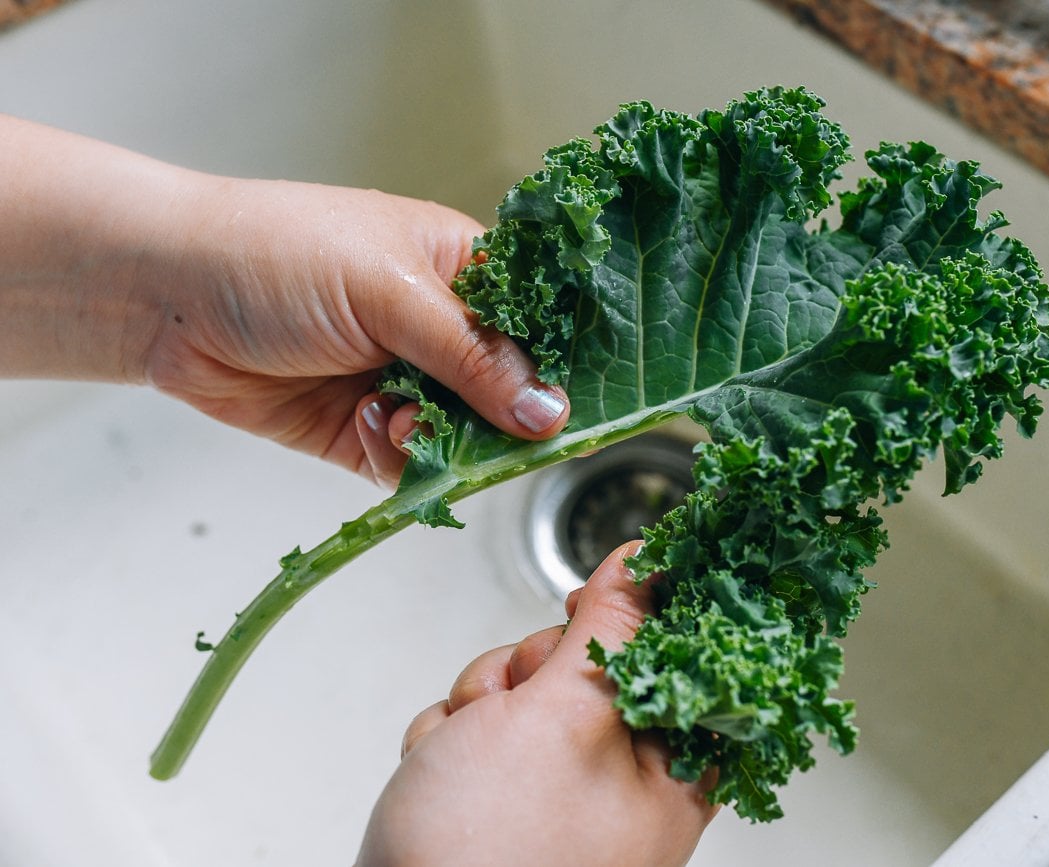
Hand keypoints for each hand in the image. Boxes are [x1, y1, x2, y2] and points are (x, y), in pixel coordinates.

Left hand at [142, 176, 568, 485]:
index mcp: (461, 269)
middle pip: (510, 392)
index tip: (574, 408)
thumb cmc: (275, 253)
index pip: (540, 323)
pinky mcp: (363, 428)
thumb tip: (550, 410)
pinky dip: (397, 456)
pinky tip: (364, 423)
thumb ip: (474, 355)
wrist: (167, 296)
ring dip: (440, 438)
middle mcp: (440, 328)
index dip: (561, 366)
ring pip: (464, 436)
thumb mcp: (389, 291)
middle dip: (498, 416)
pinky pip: (411, 463)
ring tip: (394, 413)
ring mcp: (404, 380)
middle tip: (483, 426)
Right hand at [355, 542, 718, 866]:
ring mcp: (559, 789)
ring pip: (528, 686)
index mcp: (671, 773)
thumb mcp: (563, 719)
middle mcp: (622, 783)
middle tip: (519, 701)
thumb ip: (610, 631)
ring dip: (485, 702)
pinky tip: (443, 774)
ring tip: (468, 752)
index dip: (636, 617)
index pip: (681, 659)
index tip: (589, 601)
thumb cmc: (490, 856)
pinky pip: (484, 724)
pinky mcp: (504, 794)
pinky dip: (455, 737)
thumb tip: (650, 564)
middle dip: (535, 669)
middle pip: (592, 663)